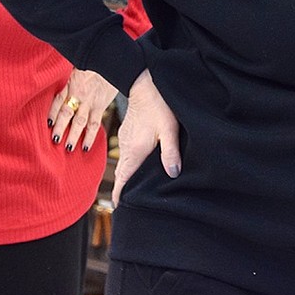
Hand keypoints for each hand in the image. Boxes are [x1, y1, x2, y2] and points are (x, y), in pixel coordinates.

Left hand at [49, 68, 117, 152]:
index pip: (57, 100)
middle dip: (59, 128)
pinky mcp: (100, 106)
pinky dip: (90, 136)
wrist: (110, 60)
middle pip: (66, 113)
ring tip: (68, 148)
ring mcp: (89, 102)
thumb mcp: (78, 66)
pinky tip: (86, 146)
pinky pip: (94, 124)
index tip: (47, 123)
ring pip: (79, 122)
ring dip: (73, 136)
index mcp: (70, 83)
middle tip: (54, 141)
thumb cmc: (94, 61)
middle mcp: (78, 94)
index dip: (51, 112)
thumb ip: (71, 77)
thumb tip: (64, 83)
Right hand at [111, 69, 179, 207]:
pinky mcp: (127, 133)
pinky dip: (127, 167)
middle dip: (123, 192)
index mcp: (134, 152)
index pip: (122, 180)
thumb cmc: (159, 106)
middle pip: (121, 176)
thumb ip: (170, 151)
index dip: (121, 197)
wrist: (145, 83)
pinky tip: (137, 169)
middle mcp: (126, 148)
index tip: (121, 211)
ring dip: (125, 179)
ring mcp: (125, 140)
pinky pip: (125, 156)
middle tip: (128, 208)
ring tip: (132, 193)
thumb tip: (173, 173)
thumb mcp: (168, 129)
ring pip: (122, 166)